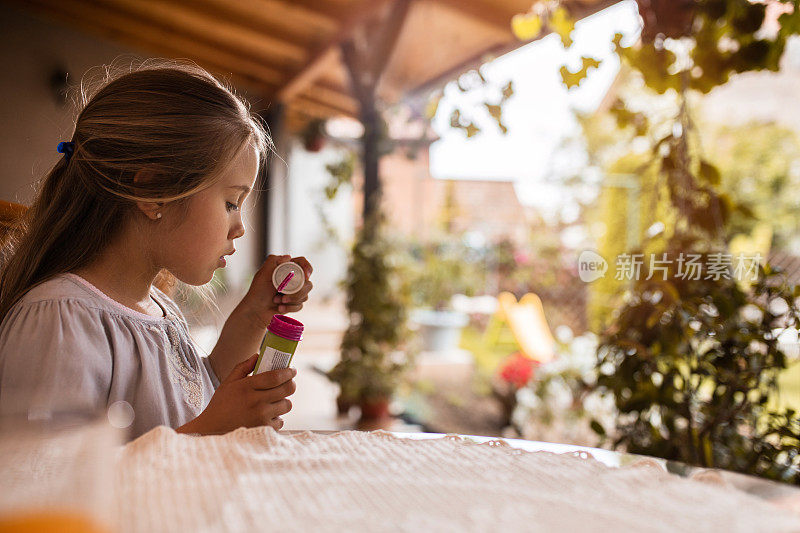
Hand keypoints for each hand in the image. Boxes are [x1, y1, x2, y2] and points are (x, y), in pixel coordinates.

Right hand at [180, 354, 295, 434]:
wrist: (212, 430)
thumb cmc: (221, 404)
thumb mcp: (228, 383)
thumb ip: (243, 367)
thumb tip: (258, 355)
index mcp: (247, 387)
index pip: (276, 376)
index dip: (288, 372)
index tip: (292, 370)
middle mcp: (256, 401)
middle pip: (287, 389)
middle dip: (290, 384)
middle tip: (287, 382)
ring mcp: (261, 417)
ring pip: (287, 404)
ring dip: (283, 401)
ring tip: (273, 401)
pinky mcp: (264, 429)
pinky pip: (281, 420)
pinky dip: (277, 417)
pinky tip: (267, 415)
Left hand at [240, 254, 312, 325]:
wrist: (256, 311)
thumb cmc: (258, 292)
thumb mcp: (263, 274)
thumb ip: (273, 261)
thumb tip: (289, 257)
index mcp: (286, 269)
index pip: (302, 263)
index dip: (307, 268)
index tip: (306, 277)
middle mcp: (292, 279)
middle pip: (308, 283)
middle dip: (298, 293)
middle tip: (284, 298)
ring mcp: (294, 292)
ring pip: (305, 296)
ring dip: (291, 300)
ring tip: (276, 301)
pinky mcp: (295, 303)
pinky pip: (300, 305)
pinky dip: (290, 308)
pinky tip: (279, 308)